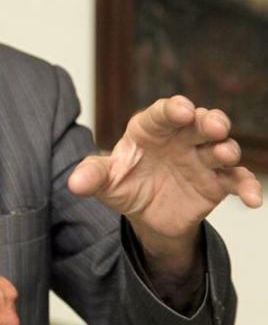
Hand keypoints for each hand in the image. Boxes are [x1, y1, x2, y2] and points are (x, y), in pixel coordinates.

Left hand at [68, 96, 261, 294]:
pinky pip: (237, 180)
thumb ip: (93, 177)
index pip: (162, 113)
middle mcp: (180, 138)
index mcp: (150, 129)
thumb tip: (74, 183)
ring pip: (222, 146)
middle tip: (213, 125)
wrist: (146, 215)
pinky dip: (248, 187)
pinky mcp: (217, 181)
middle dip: (208, 120)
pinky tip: (254, 200)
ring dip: (227, 147)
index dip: (172, 109)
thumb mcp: (106, 182)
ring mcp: (201, 158)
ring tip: (225, 152)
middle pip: (199, 123)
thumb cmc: (125, 184)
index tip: (182, 110)